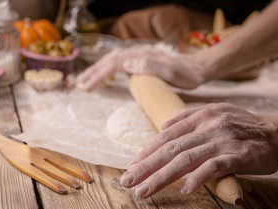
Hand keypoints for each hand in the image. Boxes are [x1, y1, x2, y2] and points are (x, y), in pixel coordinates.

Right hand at [75, 46, 205, 90]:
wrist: (198, 69)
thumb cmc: (187, 74)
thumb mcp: (172, 72)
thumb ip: (151, 66)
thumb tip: (126, 64)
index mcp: (142, 56)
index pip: (115, 63)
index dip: (99, 74)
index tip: (87, 86)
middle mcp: (138, 54)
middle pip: (110, 60)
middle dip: (94, 72)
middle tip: (80, 85)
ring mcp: (140, 57)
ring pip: (113, 61)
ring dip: (98, 70)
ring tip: (86, 80)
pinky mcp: (142, 62)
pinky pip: (120, 64)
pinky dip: (108, 69)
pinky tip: (105, 76)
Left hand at [120, 103, 277, 197]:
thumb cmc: (244, 126)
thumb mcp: (216, 112)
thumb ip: (189, 117)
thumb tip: (163, 127)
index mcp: (201, 115)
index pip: (166, 135)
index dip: (147, 151)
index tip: (132, 165)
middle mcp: (208, 126)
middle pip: (170, 148)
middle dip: (146, 166)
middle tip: (127, 181)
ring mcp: (222, 140)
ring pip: (185, 159)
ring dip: (161, 177)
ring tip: (144, 191)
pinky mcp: (237, 155)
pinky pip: (213, 167)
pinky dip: (196, 179)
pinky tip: (184, 190)